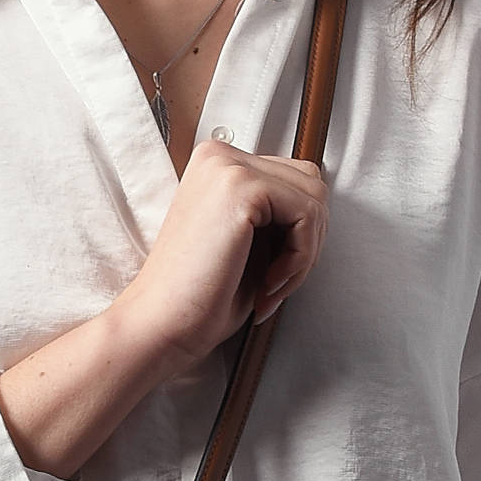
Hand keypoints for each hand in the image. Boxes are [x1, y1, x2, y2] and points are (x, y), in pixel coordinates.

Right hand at [112, 138, 329, 369]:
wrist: (161, 325)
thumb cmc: (198, 298)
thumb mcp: (247, 244)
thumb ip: (277, 218)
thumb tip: (319, 213)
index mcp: (217, 166)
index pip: (292, 180)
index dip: (298, 234)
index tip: (274, 276)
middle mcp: (220, 155)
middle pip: (309, 183)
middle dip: (307, 241)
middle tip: (277, 284)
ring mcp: (229, 166)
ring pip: (314, 198)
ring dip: (305, 252)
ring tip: (272, 286)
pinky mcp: (242, 186)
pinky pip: (306, 214)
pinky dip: (301, 257)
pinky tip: (269, 282)